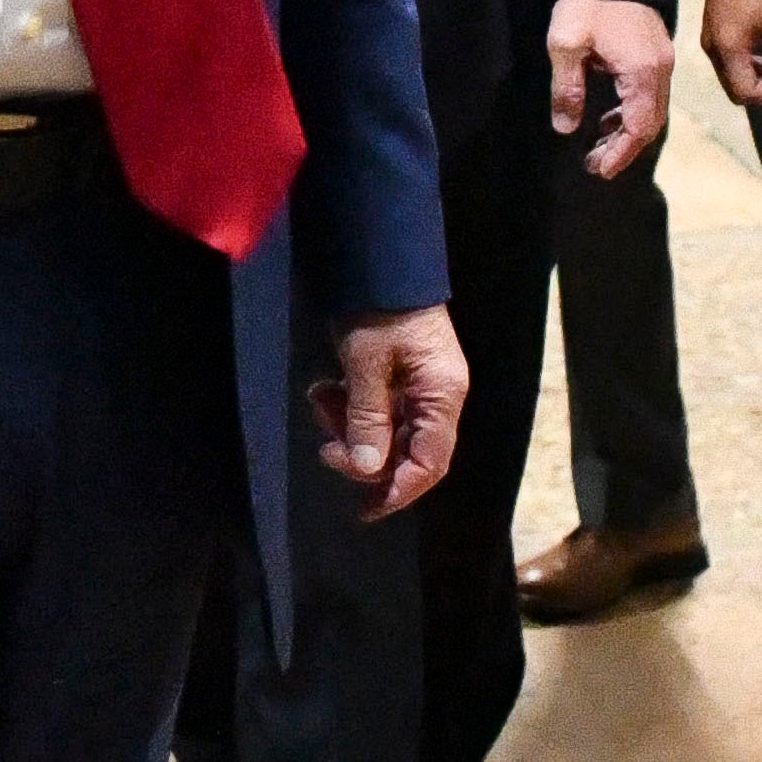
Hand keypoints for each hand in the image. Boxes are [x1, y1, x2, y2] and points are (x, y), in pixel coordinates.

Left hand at [315, 305, 467, 520]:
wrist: (375, 253)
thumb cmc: (377, 307)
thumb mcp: (365, 363)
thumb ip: (367, 418)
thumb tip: (367, 471)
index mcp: (441, 395)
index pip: (430, 462)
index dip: (399, 490)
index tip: (364, 508)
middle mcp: (436, 395)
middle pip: (405, 449)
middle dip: (363, 454)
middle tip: (325, 448)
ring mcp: (417, 383)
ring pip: (384, 428)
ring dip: (349, 426)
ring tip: (319, 401)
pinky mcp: (395, 372)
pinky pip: (373, 405)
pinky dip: (347, 405)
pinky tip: (323, 389)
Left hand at [546, 0, 672, 178]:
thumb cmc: (586, 2)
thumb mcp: (566, 44)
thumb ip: (567, 88)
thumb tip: (566, 127)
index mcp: (642, 71)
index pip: (640, 126)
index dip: (621, 153)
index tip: (600, 170)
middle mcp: (660, 70)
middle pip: (651, 123)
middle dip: (624, 148)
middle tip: (595, 163)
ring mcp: (662, 60)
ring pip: (652, 109)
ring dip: (627, 130)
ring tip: (598, 144)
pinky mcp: (656, 51)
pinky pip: (649, 93)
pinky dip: (631, 110)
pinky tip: (608, 114)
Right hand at [700, 0, 761, 107]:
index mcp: (728, 50)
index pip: (743, 92)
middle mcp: (713, 49)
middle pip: (732, 87)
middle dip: (758, 90)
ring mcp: (709, 38)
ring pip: (728, 74)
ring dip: (751, 77)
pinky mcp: (711, 28)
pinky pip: (725, 59)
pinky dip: (742, 64)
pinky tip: (760, 52)